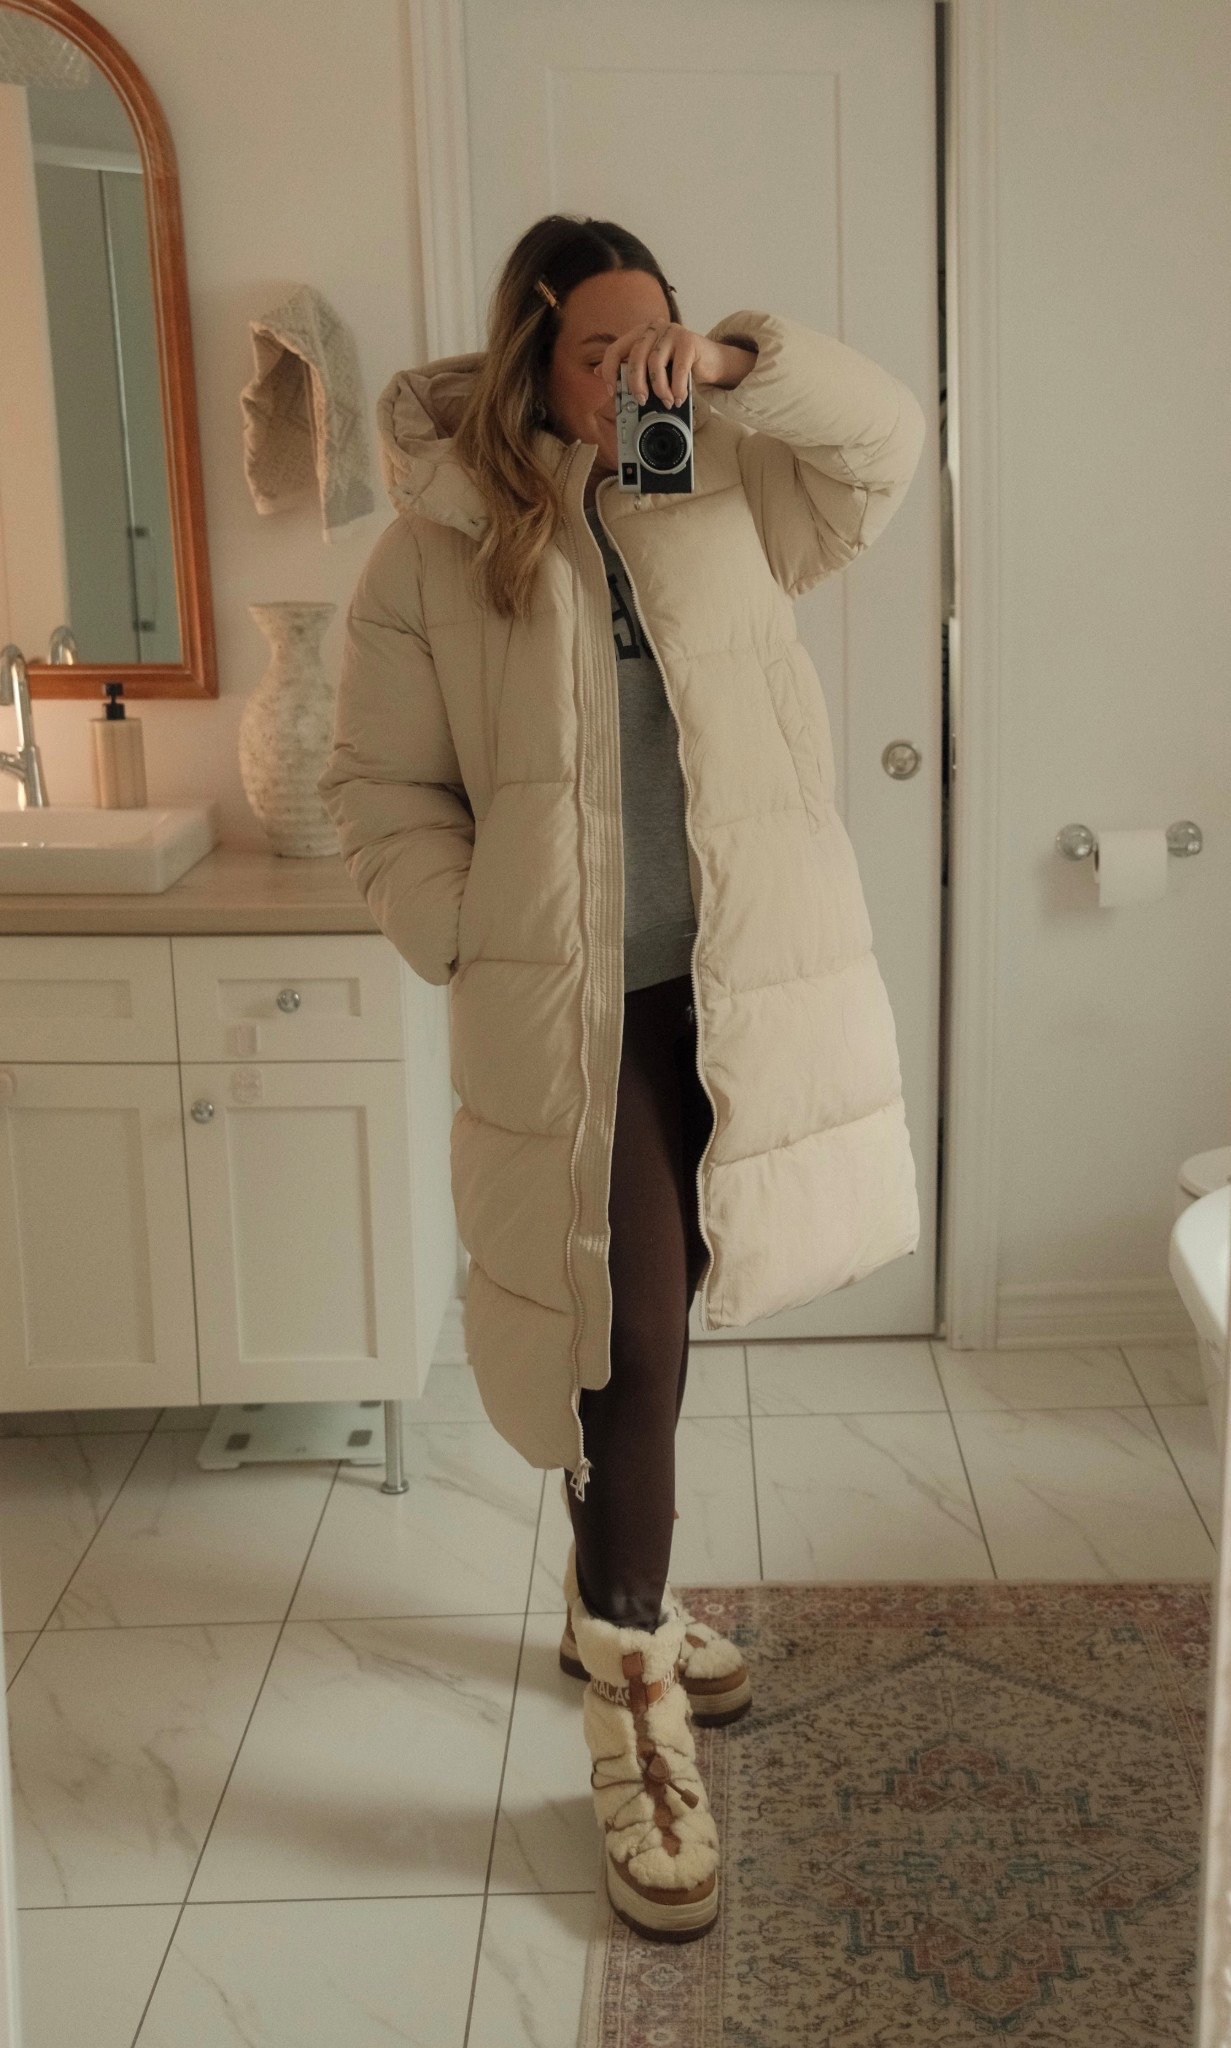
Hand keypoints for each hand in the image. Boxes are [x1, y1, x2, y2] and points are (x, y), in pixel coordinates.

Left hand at [598, 320, 754, 406]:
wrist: (709, 361)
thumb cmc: (678, 365)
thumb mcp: (650, 367)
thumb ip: (627, 367)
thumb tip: (599, 372)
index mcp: (639, 334)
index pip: (615, 349)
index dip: (610, 371)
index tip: (612, 392)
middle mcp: (653, 328)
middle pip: (635, 356)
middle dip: (635, 383)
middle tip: (641, 401)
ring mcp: (671, 331)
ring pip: (655, 362)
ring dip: (659, 388)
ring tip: (665, 402)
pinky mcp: (689, 340)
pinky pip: (678, 368)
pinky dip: (676, 388)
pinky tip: (678, 398)